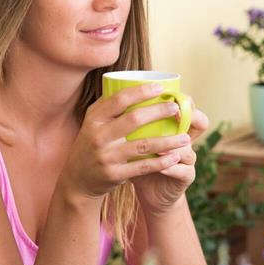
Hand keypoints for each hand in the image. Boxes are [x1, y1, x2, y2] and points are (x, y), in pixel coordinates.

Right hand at [58, 83, 194, 201]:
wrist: (78, 180)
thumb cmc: (92, 144)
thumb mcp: (92, 123)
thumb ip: (108, 106)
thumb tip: (135, 84)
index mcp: (94, 119)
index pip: (119, 99)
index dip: (141, 92)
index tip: (160, 88)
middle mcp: (98, 136)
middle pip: (134, 119)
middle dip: (159, 111)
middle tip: (177, 108)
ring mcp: (106, 156)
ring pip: (143, 145)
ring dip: (168, 141)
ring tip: (186, 137)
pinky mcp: (114, 174)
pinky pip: (142, 166)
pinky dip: (161, 162)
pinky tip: (175, 157)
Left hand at [132, 98, 209, 213]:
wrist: (149, 191)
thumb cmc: (138, 159)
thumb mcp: (134, 138)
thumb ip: (129, 120)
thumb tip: (110, 93)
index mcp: (177, 125)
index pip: (189, 106)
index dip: (183, 98)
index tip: (163, 90)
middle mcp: (187, 139)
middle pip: (197, 121)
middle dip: (183, 114)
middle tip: (170, 109)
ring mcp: (188, 158)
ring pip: (187, 147)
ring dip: (172, 144)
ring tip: (159, 144)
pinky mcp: (187, 176)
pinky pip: (182, 170)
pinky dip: (170, 167)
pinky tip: (161, 166)